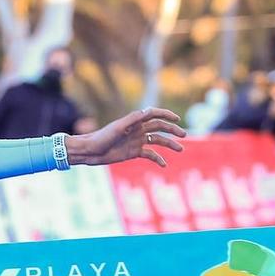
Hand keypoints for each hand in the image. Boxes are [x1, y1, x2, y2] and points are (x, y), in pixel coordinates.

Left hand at [67, 107, 185, 167]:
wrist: (91, 151)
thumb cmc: (102, 137)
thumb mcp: (117, 127)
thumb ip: (133, 119)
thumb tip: (148, 111)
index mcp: (135, 121)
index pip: (154, 114)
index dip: (166, 115)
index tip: (177, 119)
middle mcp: (138, 129)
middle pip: (160, 127)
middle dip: (172, 130)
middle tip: (183, 135)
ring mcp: (137, 141)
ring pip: (158, 141)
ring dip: (169, 144)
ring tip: (180, 149)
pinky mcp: (134, 152)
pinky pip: (150, 154)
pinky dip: (158, 159)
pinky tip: (164, 164)